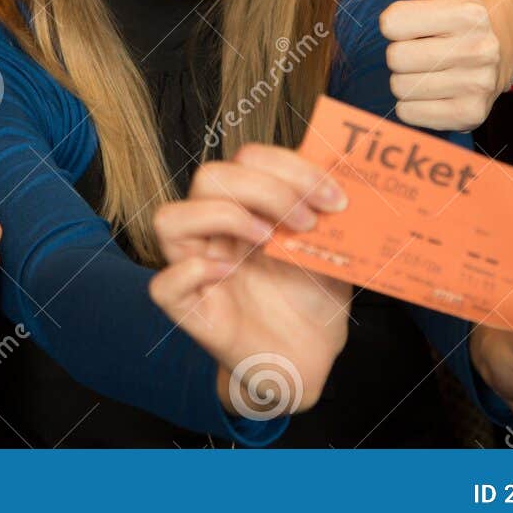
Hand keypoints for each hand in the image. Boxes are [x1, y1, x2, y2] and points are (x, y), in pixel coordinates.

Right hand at [149, 144, 352, 417]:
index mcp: (247, 204)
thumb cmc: (313, 295)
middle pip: (209, 177)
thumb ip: (328, 211)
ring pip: (169, 219)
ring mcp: (197, 268)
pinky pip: (163, 285)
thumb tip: (348, 172)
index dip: (290, 167)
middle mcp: (215, 229)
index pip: (248, 157)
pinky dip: (193, 272)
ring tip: (269, 238)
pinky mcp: (191, 311)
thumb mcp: (331, 245)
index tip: (334, 198)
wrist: (311, 355)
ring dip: (223, 216)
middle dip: (264, 189)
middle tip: (307, 220)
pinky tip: (230, 273)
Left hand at [379, 0, 506, 129]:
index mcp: (467, 12)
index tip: (415, 21)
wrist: (497, 55)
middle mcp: (478, 50)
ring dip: (407, 79)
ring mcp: (477, 85)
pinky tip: (436, 90)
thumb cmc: (455, 14)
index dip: (396, 22)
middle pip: (394, 57)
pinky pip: (410, 113)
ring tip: (430, 67)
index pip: (390, 23)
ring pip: (400, 86)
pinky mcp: (470, 116)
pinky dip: (416, 105)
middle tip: (424, 46)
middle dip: (401, 52)